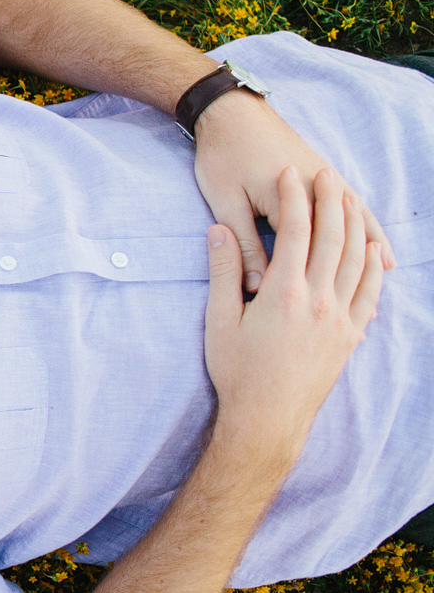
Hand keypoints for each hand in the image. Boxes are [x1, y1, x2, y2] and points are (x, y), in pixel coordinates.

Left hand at [192, 92, 394, 292]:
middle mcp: (319, 188)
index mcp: (293, 200)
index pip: (309, 251)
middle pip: (344, 237)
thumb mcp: (225, 202)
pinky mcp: (323, 169)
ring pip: (357, 218)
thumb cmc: (222, 156)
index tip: (322, 317)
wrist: (229, 110)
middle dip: (356, 271)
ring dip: (371, 245)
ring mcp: (326, 176)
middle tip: (368, 311)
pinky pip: (354, 201)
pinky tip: (371, 236)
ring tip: (385, 273)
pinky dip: (365, 222)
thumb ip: (243, 244)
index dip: (316, 284)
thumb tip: (255, 285)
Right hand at [203, 167, 382, 468]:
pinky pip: (369, 292)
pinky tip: (371, 249)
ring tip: (350, 200)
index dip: (295, 198)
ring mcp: (340, 318)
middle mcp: (319, 301)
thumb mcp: (218, 320)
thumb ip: (223, 272)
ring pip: (357, 260)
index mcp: (284, 294)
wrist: (267, 419)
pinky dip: (373, 265)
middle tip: (327, 173)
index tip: (291, 173)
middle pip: (334, 238)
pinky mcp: (351, 335)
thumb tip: (219, 231)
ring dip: (356, 226)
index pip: (296, 232)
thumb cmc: (236, 371)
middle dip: (331, 201)